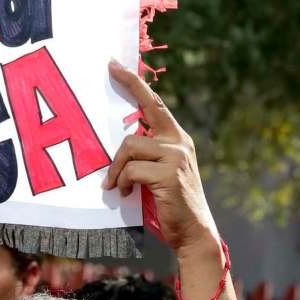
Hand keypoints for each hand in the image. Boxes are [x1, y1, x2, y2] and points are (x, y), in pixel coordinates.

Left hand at [104, 60, 216, 254]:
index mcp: (177, 139)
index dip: (134, 83)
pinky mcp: (168, 174)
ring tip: (116, 187)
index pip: (155, 103)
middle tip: (105, 108)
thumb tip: (118, 150)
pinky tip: (127, 194)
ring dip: (116, 168)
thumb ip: (146, 158)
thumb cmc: (170, 207)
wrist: (193, 233)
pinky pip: (132, 169)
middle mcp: (179, 142)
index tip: (114, 66)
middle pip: (143, 115)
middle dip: (123, 109)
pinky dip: (123, 182)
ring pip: (130, 146)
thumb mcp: (158, 176)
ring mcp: (175, 156)